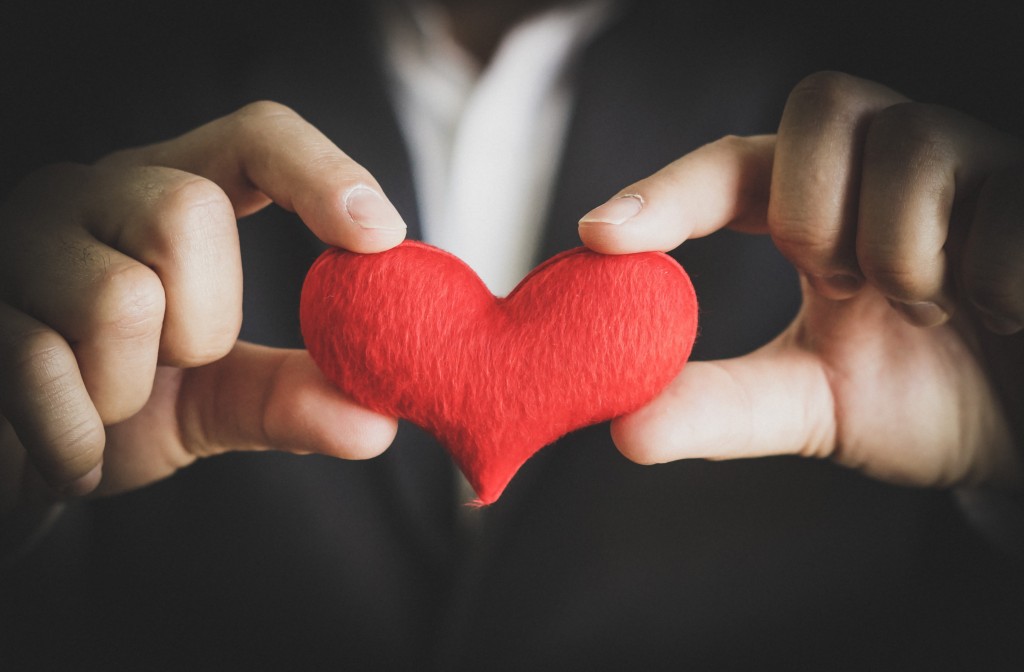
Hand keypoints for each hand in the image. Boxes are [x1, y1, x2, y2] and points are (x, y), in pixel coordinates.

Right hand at [0, 101, 403, 513]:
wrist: (20, 461)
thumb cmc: (121, 407)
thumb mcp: (216, 396)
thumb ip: (289, 396)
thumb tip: (375, 421)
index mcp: (166, 195)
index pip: (254, 137)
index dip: (321, 172)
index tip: (381, 237)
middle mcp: (87, 197)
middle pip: (186, 212)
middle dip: (203, 321)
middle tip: (173, 365)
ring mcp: (16, 245)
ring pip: (119, 298)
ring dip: (130, 388)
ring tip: (107, 404)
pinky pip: (42, 371)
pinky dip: (78, 438)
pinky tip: (75, 454)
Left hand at [578, 72, 1023, 489]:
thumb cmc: (922, 399)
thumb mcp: (813, 406)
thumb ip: (724, 407)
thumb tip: (623, 425)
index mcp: (819, 204)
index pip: (730, 166)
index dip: (666, 192)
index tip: (600, 237)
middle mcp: (888, 164)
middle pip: (822, 104)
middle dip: (814, 208)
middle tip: (840, 287)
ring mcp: (973, 165)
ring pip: (913, 144)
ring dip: (902, 255)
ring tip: (930, 316)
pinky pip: (1009, 207)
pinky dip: (991, 281)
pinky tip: (999, 316)